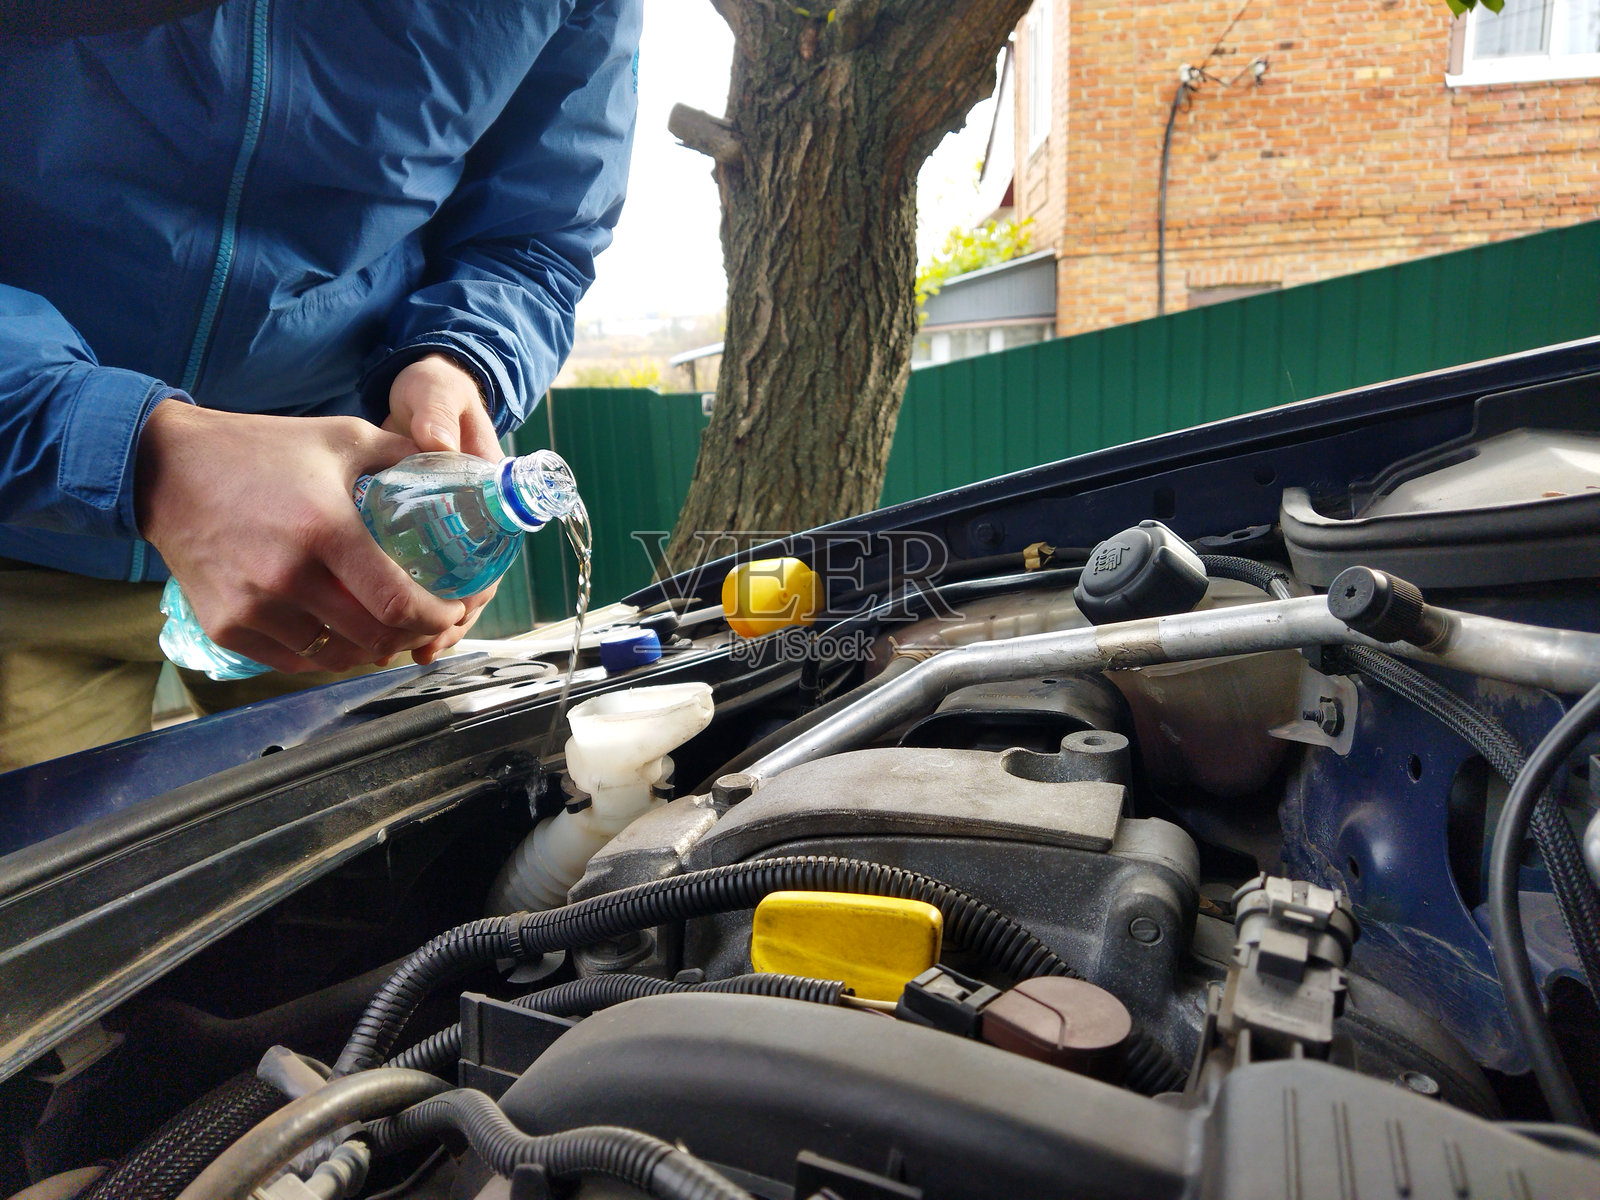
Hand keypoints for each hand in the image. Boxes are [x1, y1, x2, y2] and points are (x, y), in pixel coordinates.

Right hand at [136, 401, 468, 673]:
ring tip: (385, 627)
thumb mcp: (341, 437)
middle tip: (426, 622)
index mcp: (325, 529)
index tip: (451, 610)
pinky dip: (325, 653)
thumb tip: (455, 470)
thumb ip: (402, 454)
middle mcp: (287, 576)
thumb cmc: (262, 450)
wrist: (167, 468)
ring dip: (370, 648)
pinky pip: (294, 660)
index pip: (399, 603)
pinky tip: (340, 632)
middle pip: (374, 638)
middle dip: (412, 635)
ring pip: (336, 656)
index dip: (436, 617)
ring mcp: (253, 607)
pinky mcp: (226, 626)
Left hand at [383, 353, 502, 663]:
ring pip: (441, 593)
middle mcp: (472, 522)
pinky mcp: (417, 537)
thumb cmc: (434, 392)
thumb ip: (437, 414)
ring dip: (420, 626)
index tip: (452, 612)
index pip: (491, 556)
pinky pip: (415, 582)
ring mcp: (446, 532)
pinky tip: (376, 634)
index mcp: (487, 496)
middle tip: (417, 643)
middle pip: (468, 587)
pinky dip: (398, 612)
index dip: (474, 592)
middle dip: (443, 622)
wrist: (419, 393)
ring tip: (392, 649)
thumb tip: (435, 441)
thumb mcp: (437, 394)